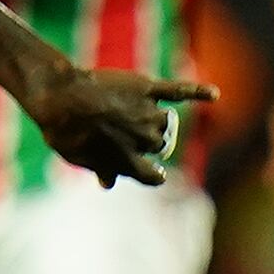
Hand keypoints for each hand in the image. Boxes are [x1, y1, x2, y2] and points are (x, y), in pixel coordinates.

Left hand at [22, 63, 215, 187]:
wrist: (59, 96)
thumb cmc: (63, 130)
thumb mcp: (77, 156)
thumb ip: (99, 168)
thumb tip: (108, 184)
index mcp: (128, 161)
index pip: (153, 176)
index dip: (152, 174)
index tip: (152, 171)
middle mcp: (144, 139)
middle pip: (161, 146)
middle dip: (148, 143)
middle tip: (123, 132)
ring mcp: (147, 113)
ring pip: (167, 122)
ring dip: (158, 121)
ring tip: (136, 115)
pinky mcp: (147, 88)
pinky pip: (180, 90)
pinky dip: (199, 92)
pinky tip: (214, 94)